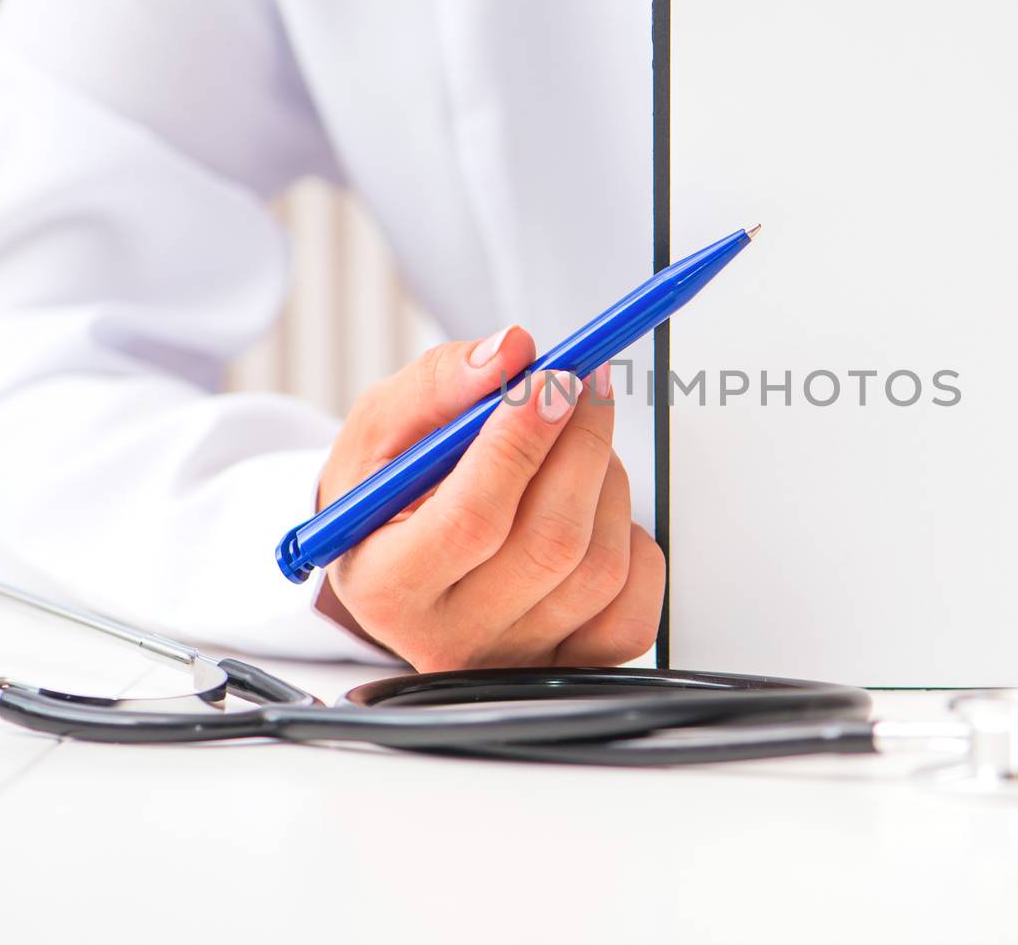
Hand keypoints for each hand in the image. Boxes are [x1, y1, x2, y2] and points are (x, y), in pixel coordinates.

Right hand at [313, 327, 664, 669]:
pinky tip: (597, 513)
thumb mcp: (381, 426)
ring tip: (578, 445)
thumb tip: (511, 353)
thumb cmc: (389, 492)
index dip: (522, 444)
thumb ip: (438, 382)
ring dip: (608, 483)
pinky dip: (635, 546)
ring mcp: (517, 656)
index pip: (472, 521)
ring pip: (600, 568)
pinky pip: (634, 609)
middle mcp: (450, 636)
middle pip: (550, 544)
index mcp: (387, 585)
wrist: (397, 554)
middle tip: (583, 386)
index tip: (552, 381)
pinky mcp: (571, 664)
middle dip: (582, 446)